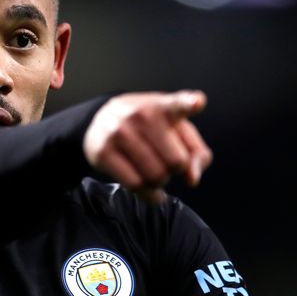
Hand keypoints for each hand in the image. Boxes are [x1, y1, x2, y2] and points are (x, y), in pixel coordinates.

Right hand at [83, 90, 212, 202]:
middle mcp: (140, 115)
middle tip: (165, 162)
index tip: (196, 102)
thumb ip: (196, 152)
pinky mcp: (104, 152)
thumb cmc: (146, 126)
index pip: (176, 104)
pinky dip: (148, 194)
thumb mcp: (176, 129)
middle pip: (176, 162)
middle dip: (175, 170)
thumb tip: (191, 179)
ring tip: (153, 172)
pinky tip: (150, 189)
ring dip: (160, 183)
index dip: (188, 103)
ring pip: (155, 177)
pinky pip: (135, 185)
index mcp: (161, 106)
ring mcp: (119, 133)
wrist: (99, 120)